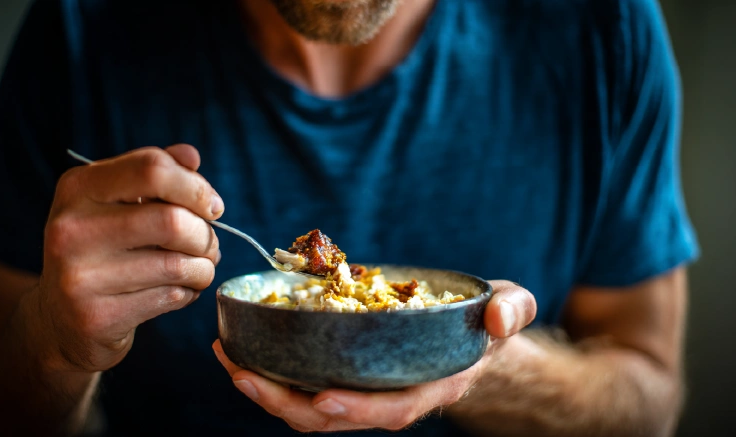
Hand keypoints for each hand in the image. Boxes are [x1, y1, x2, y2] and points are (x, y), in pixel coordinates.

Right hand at [33, 144, 222, 372]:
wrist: (62, 320)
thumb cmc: (103, 249)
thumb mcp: (118, 202)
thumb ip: (156, 174)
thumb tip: (191, 157)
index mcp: (78, 187)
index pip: (152, 169)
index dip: (196, 187)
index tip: (212, 206)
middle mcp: (71, 228)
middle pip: (173, 220)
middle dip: (206, 234)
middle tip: (209, 244)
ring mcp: (80, 275)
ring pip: (177, 264)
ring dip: (204, 267)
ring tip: (198, 268)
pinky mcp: (97, 316)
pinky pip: (171, 297)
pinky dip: (190, 292)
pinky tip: (179, 290)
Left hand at [213, 280, 535, 431]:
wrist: (467, 332)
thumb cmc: (483, 320)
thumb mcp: (508, 306)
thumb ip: (510, 311)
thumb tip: (499, 320)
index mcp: (429, 384)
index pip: (393, 408)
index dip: (359, 409)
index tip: (323, 398)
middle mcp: (391, 396)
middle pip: (334, 417)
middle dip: (286, 403)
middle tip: (244, 376)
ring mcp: (365, 389)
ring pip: (310, 407)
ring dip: (267, 390)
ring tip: (229, 361)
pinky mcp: (346, 374)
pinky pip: (304, 385)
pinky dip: (272, 373)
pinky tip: (244, 351)